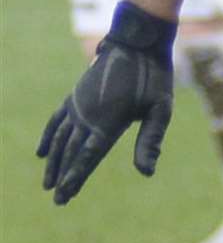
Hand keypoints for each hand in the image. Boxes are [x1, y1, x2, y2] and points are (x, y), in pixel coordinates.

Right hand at [37, 5, 175, 204]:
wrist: (137, 42)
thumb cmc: (154, 76)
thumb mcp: (160, 108)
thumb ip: (150, 140)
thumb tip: (147, 173)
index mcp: (108, 122)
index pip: (87, 157)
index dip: (75, 178)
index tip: (64, 197)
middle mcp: (88, 116)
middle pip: (72, 153)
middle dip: (64, 177)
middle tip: (58, 200)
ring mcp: (79, 105)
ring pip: (61, 140)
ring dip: (54, 162)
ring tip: (48, 183)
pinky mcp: (76, 95)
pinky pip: (57, 119)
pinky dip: (49, 136)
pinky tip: (42, 152)